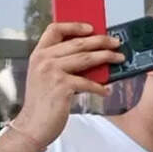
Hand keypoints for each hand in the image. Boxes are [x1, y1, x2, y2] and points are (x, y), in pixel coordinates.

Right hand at [13, 22, 124, 145]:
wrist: (32, 125)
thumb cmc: (43, 102)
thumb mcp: (46, 77)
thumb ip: (61, 63)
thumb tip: (91, 55)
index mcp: (39, 54)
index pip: (54, 30)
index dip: (74, 26)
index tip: (91, 28)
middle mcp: (43, 60)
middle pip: (78, 42)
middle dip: (101, 41)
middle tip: (117, 43)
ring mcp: (51, 72)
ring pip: (86, 58)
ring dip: (107, 57)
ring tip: (120, 58)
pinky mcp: (61, 87)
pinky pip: (88, 82)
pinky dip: (100, 87)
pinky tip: (106, 90)